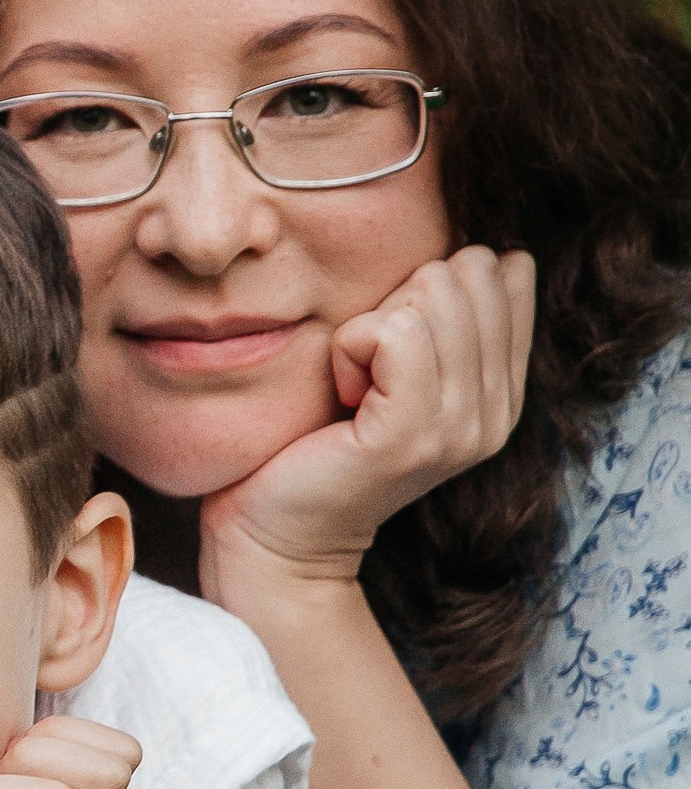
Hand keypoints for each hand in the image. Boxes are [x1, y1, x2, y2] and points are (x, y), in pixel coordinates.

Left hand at [201, 246, 534, 607]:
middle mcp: (497, 412)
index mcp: (503, 392)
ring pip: (432, 294)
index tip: (394, 348)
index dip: (436, 284)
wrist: (281, 537)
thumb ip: (444, 318)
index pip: (508, 274)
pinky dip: (348, 347)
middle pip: (469, 273)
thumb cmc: (319, 442)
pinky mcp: (411, 434)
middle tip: (368, 368)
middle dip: (402, 299)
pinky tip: (340, 393)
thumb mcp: (395, 369)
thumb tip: (487, 251)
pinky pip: (392, 331)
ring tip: (354, 386)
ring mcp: (460, 426)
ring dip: (370, 326)